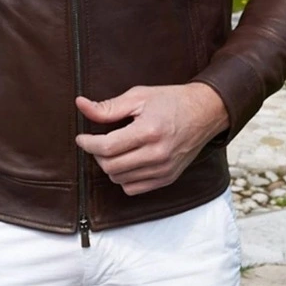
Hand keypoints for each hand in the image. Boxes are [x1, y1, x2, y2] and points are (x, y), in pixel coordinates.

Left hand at [75, 83, 228, 195]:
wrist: (205, 112)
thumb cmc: (172, 101)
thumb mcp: (138, 96)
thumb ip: (108, 107)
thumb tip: (81, 105)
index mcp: (149, 131)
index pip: (107, 148)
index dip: (88, 144)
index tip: (82, 138)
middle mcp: (157, 154)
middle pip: (110, 166)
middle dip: (97, 155)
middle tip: (98, 142)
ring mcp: (163, 170)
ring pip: (119, 179)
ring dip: (110, 166)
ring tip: (114, 150)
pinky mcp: (167, 178)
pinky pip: (133, 189)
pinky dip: (124, 178)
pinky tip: (127, 161)